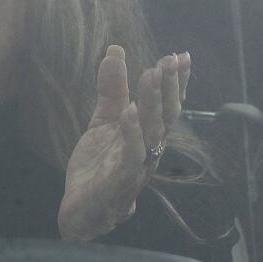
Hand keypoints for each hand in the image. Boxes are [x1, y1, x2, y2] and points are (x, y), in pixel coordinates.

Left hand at [58, 46, 189, 240]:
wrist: (80, 211)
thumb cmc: (98, 167)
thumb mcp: (103, 122)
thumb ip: (112, 90)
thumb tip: (115, 50)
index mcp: (147, 137)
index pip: (166, 107)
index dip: (176, 83)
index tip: (181, 56)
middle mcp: (149, 151)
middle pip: (164, 116)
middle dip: (169, 88)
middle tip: (170, 60)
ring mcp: (136, 167)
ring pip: (151, 134)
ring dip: (152, 104)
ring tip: (151, 75)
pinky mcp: (119, 182)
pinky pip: (130, 157)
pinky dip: (132, 135)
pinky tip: (128, 113)